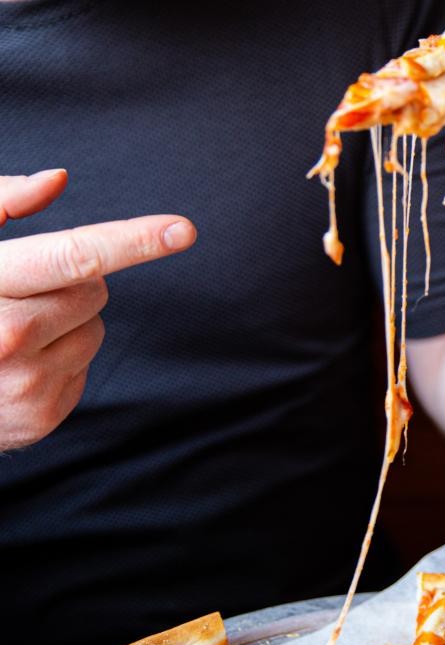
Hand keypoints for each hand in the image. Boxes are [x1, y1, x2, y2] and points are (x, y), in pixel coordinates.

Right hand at [0, 169, 195, 449]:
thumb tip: (57, 179)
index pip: (71, 257)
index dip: (132, 241)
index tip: (182, 230)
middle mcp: (2, 341)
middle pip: (93, 290)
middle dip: (71, 284)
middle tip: (21, 294)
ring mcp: (24, 388)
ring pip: (96, 329)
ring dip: (68, 322)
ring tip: (12, 333)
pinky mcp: (41, 419)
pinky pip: (86, 367)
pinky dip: (61, 359)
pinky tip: (16, 366)